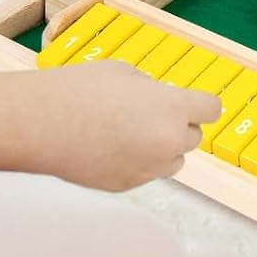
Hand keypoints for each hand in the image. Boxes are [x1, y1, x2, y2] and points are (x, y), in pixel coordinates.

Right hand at [37, 63, 219, 190]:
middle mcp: (166, 142)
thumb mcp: (126, 72)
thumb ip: (152, 89)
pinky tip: (112, 143)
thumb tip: (158, 98)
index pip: (211, 109)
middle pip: (193, 136)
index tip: (198, 101)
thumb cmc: (82, 91)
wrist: (46, 122)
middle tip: (153, 111)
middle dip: (179, 123)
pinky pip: (145, 172)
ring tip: (131, 128)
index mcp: (171, 108)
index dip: (203, 103)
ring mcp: (147, 168)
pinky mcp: (127, 185)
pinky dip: (138, 160)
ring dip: (162, 145)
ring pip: (173, 160)